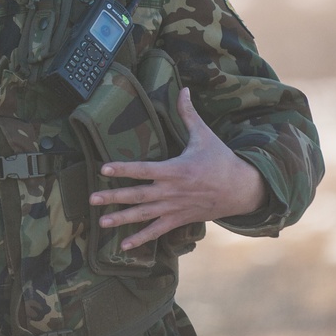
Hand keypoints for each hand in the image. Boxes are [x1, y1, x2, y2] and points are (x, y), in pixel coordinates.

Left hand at [89, 87, 266, 251]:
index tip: (103, 169)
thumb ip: (188, 113)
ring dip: (121, 220)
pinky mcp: (180, 220)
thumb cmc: (221, 160)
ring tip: (101, 223)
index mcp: (176, 169)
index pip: (143, 169)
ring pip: (144, 216)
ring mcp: (175, 208)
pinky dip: (141, 240)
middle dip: (113, 197)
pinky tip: (124, 247)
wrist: (244, 190)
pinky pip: (158, 231)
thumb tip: (184, 88)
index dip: (123, 169)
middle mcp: (172, 191)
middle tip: (91, 199)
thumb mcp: (204, 135)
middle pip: (138, 195)